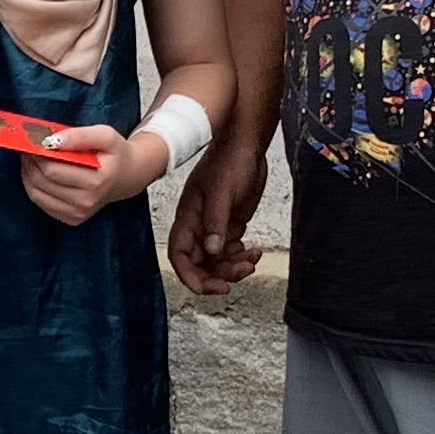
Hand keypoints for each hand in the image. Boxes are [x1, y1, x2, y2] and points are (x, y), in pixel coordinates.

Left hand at [18, 120, 165, 226]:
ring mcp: (78, 213)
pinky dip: (34, 188)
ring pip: (37, 194)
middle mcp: (86, 201)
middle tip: (29, 149)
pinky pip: (41, 204)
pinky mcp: (72, 219)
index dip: (37, 155)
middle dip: (31, 163)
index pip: (52, 170)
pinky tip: (37, 174)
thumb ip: (80, 135)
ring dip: (28, 175)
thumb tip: (51, 141)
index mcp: (96, 181)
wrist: (127, 177)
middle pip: (42, 182)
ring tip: (30, 160)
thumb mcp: (105, 135)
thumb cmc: (115, 153)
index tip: (34, 142)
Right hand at [168, 143, 267, 293]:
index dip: (190, 277)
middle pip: (199, 264)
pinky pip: (231, 251)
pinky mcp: (230, 224)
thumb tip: (212, 251)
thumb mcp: (222, 192)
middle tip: (235, 279)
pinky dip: (242, 257)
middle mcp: (198, 225)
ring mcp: (214, 226)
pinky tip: (254, 252)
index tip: (210, 288)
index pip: (180, 256)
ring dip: (233, 268)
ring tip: (250, 261)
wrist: (247, 145)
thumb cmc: (229, 160)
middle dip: (216, 276)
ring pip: (217, 260)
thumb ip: (216, 223)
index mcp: (188, 217)